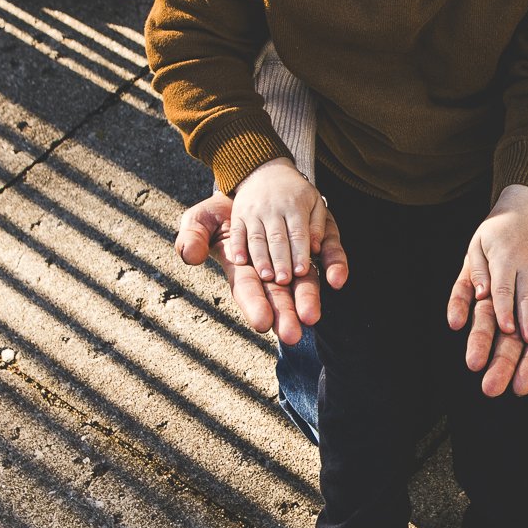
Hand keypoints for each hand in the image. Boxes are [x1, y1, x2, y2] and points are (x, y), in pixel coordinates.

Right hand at [175, 188, 347, 343]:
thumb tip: (189, 256)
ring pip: (303, 282)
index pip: (247, 290)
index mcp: (241, 270)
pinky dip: (333, 266)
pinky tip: (337, 279)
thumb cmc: (219, 213)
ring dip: (308, 298)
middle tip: (293, 335)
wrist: (251, 192)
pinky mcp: (312, 244)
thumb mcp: (200, 220)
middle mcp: (270, 272)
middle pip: (277, 296)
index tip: (261, 322)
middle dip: (284, 314)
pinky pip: (325, 255)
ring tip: (312, 317)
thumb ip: (192, 237)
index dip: (254, 305)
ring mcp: (293, 260)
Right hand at [227, 158, 326, 284]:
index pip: (298, 234)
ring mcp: (253, 212)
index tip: (301, 271)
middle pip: (277, 238)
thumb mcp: (315, 203)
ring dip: (261, 258)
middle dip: (281, 260)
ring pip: (257, 238)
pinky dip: (237, 247)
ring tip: (266, 276)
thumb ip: (318, 225)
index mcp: (295, 207)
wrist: (266, 171)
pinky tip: (240, 261)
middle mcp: (273, 209)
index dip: (299, 253)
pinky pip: (237, 232)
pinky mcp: (238, 215)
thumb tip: (316, 248)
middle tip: (284, 281)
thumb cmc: (296, 194)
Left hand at [447, 216, 527, 395]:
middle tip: (489, 390)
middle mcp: (523, 308)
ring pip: (488, 320)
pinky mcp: (486, 271)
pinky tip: (454, 321)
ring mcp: (503, 290)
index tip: (520, 389)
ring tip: (472, 365)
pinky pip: (470, 290)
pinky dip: (462, 304)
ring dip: (479, 341)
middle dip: (501, 364)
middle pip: (510, 342)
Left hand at [454, 185, 527, 345]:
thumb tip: (480, 295)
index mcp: (503, 259)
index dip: (505, 310)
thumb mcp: (478, 245)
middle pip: (526, 295)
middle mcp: (525, 262)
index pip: (503, 289)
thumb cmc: (495, 232)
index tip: (507, 328)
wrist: (524, 207)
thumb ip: (478, 270)